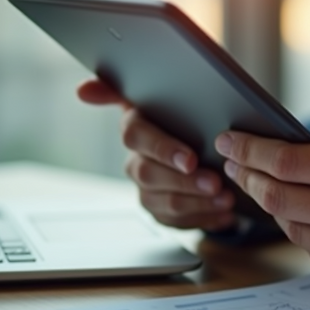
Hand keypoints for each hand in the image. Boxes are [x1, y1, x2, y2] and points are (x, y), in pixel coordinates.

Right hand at [77, 79, 235, 230]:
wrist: (197, 136)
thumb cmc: (180, 109)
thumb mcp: (161, 90)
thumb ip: (123, 86)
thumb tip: (83, 91)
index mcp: (134, 127)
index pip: (135, 137)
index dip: (162, 149)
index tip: (190, 158)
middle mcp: (136, 161)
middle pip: (151, 175)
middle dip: (185, 182)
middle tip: (216, 182)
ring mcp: (148, 189)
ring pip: (167, 204)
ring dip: (199, 203)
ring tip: (226, 199)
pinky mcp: (162, 211)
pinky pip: (179, 223)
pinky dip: (205, 219)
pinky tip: (225, 214)